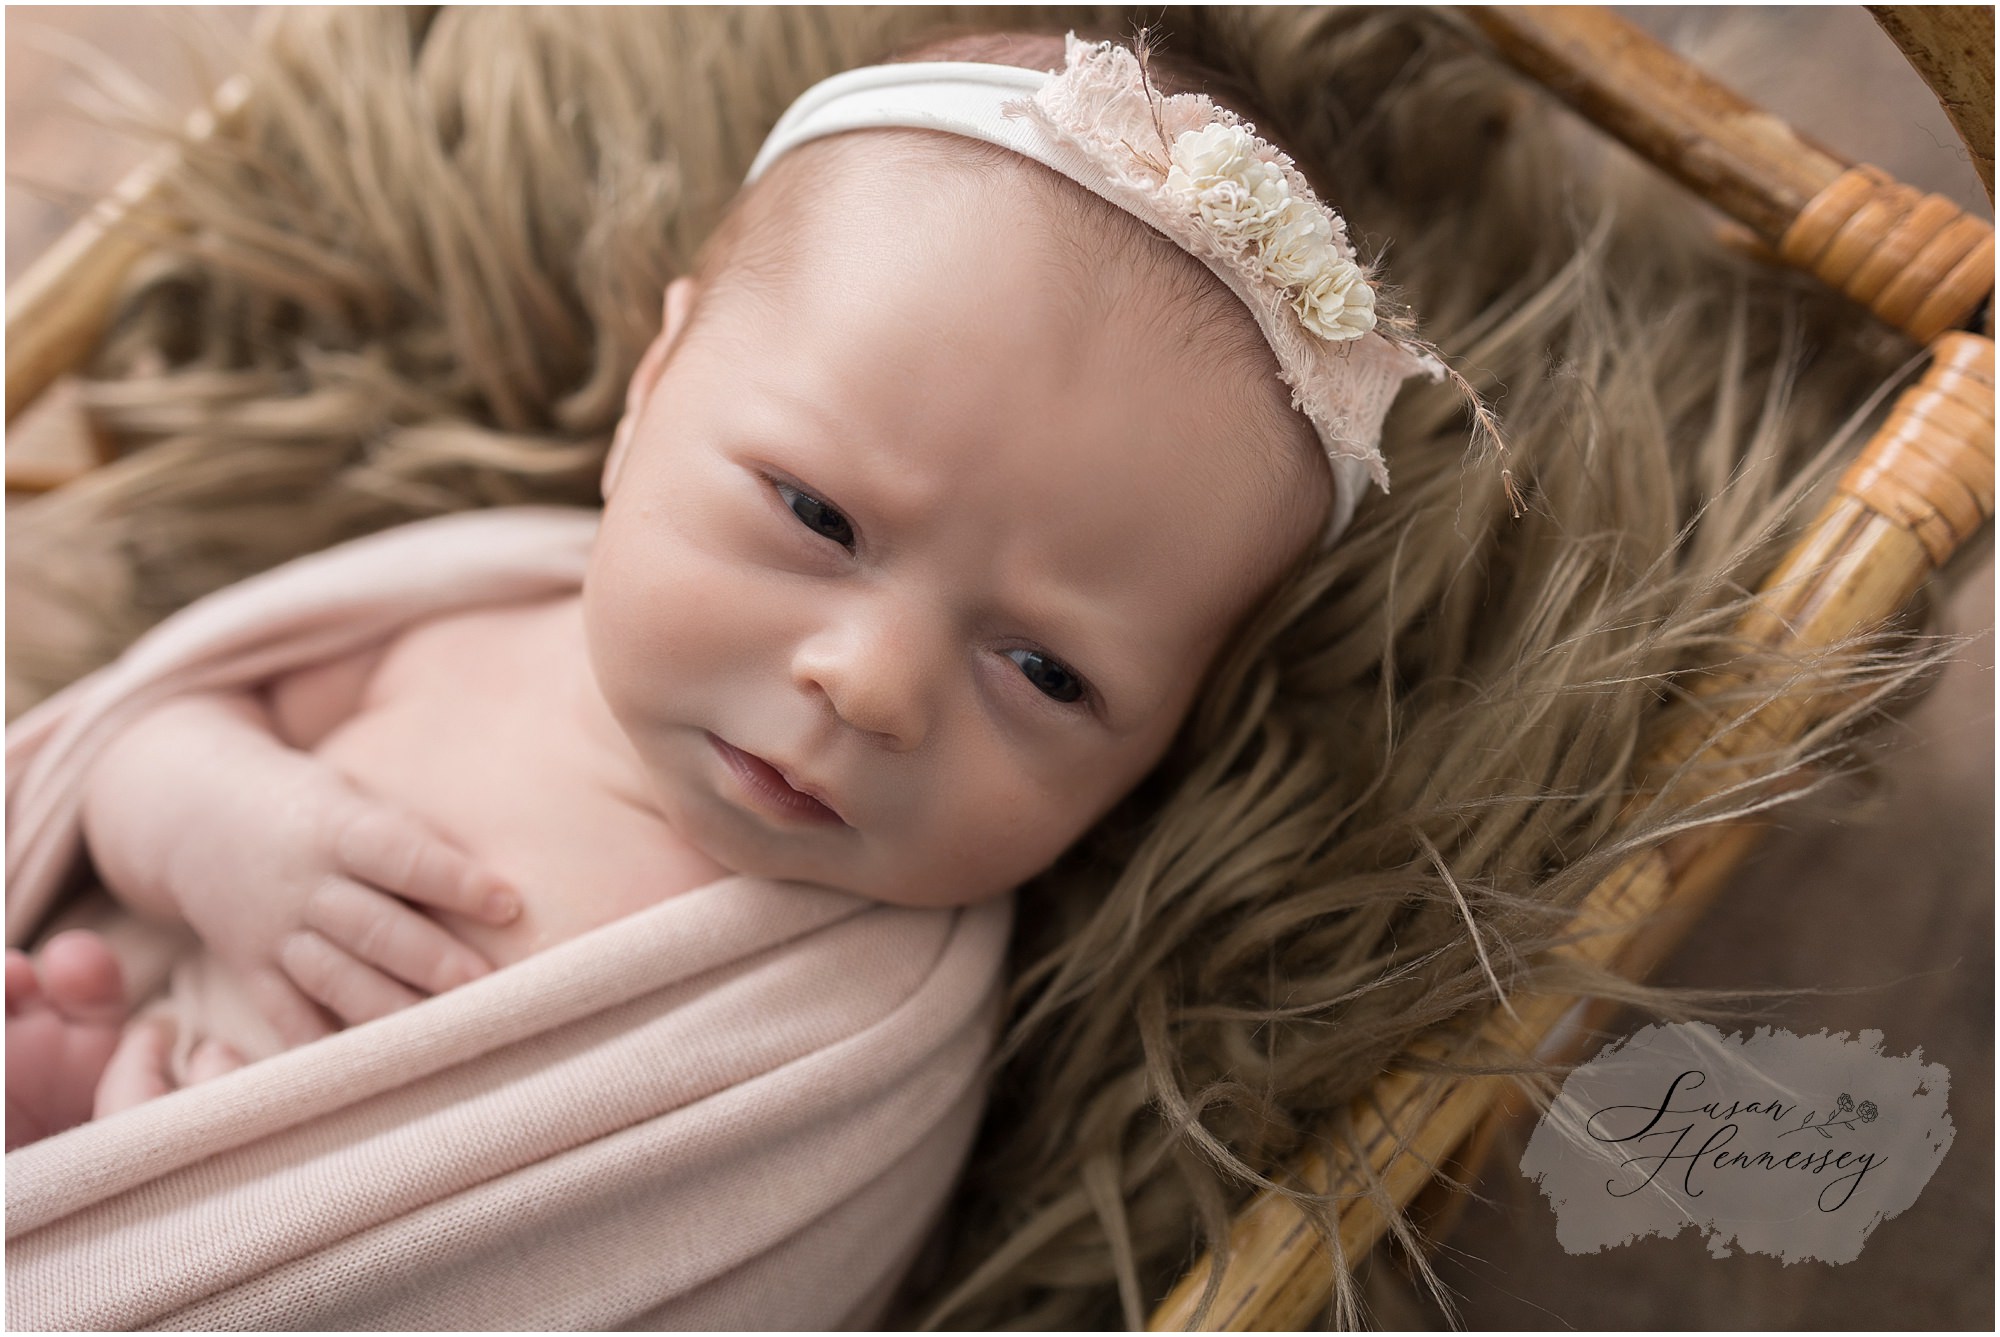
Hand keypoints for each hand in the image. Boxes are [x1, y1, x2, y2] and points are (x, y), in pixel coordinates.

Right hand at [82, 693, 520, 1044]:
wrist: (193, 815)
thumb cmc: (312, 806)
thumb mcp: (355, 798)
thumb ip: (411, 837)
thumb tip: (493, 878)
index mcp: (335, 828)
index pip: (401, 856)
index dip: (454, 882)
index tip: (510, 904)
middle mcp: (302, 884)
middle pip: (372, 927)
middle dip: (431, 959)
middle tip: (485, 984)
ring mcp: (271, 932)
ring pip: (335, 979)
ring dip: (391, 1009)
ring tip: (445, 1035)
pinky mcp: (251, 971)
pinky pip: (287, 1016)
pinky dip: (323, 1048)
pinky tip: (369, 1071)